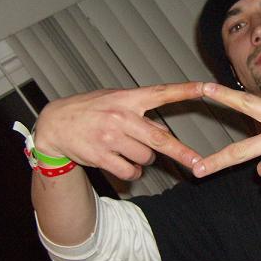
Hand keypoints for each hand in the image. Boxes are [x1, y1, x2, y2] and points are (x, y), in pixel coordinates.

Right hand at [33, 83, 204, 179]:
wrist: (54, 124)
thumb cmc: (90, 110)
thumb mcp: (113, 99)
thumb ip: (138, 111)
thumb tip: (163, 132)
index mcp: (127, 98)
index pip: (162, 92)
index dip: (185, 91)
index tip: (206, 88)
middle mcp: (120, 117)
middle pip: (159, 139)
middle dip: (182, 153)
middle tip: (198, 164)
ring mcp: (110, 138)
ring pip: (146, 158)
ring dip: (144, 159)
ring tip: (127, 149)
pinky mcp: (101, 156)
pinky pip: (130, 172)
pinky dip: (131, 172)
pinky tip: (121, 162)